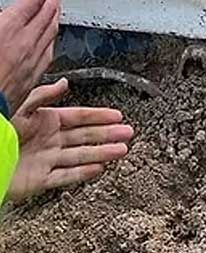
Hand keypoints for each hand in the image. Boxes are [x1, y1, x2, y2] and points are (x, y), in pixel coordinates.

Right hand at [0, 0, 60, 111]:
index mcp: (7, 30)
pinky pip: (50, 49)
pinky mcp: (33, 76)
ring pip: (53, 29)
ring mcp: (32, 60)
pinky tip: (51, 34)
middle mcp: (25, 43)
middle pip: (49, 10)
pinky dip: (52, 34)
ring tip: (56, 1)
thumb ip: (1, 20)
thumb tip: (6, 14)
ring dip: (56, 10)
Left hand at [7, 79, 132, 203]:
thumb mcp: (21, 106)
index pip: (79, 117)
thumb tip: (64, 83)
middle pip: (85, 137)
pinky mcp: (39, 179)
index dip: (99, 116)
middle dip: (108, 134)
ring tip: (122, 150)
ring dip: (102, 153)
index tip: (118, 115)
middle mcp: (49, 140)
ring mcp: (46, 160)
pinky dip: (83, 174)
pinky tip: (99, 169)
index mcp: (45, 121)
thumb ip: (43, 96)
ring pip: (80, 156)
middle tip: (128, 132)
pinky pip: (65, 176)